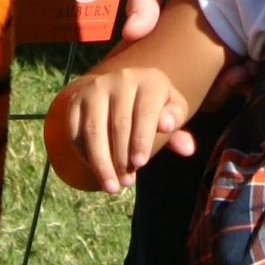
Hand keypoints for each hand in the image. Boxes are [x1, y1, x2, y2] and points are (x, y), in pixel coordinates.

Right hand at [52, 65, 194, 192]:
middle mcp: (122, 78)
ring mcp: (96, 87)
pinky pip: (77, 132)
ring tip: (112, 186)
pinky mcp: (76, 100)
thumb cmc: (151, 107)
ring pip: (95, 130)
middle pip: (120, 123)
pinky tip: (97, 171)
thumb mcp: (169, 112)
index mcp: (150, 79)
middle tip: (128, 182)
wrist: (118, 89)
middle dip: (123, 157)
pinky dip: (85, 155)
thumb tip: (188, 149)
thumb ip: (177, 130)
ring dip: (102, 162)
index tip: (140, 163)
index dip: (143, 139)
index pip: (146, 111)